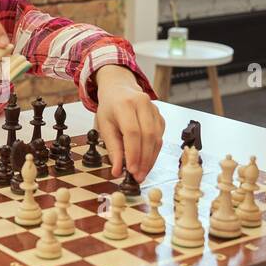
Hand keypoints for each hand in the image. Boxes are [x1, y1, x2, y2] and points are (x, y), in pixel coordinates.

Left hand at [94, 66, 165, 181]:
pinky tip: (147, 161)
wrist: (120, 88)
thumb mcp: (104, 126)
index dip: (133, 153)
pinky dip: (154, 151)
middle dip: (144, 159)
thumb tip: (117, 171)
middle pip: (148, 136)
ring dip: (151, 158)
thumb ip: (112, 148)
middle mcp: (142, 104)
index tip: (131, 170)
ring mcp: (154, 109)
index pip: (132, 132)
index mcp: (125, 104)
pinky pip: (160, 137)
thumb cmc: (110, 107)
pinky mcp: (160, 116)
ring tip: (142, 173)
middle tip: (138, 176)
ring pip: (157, 138)